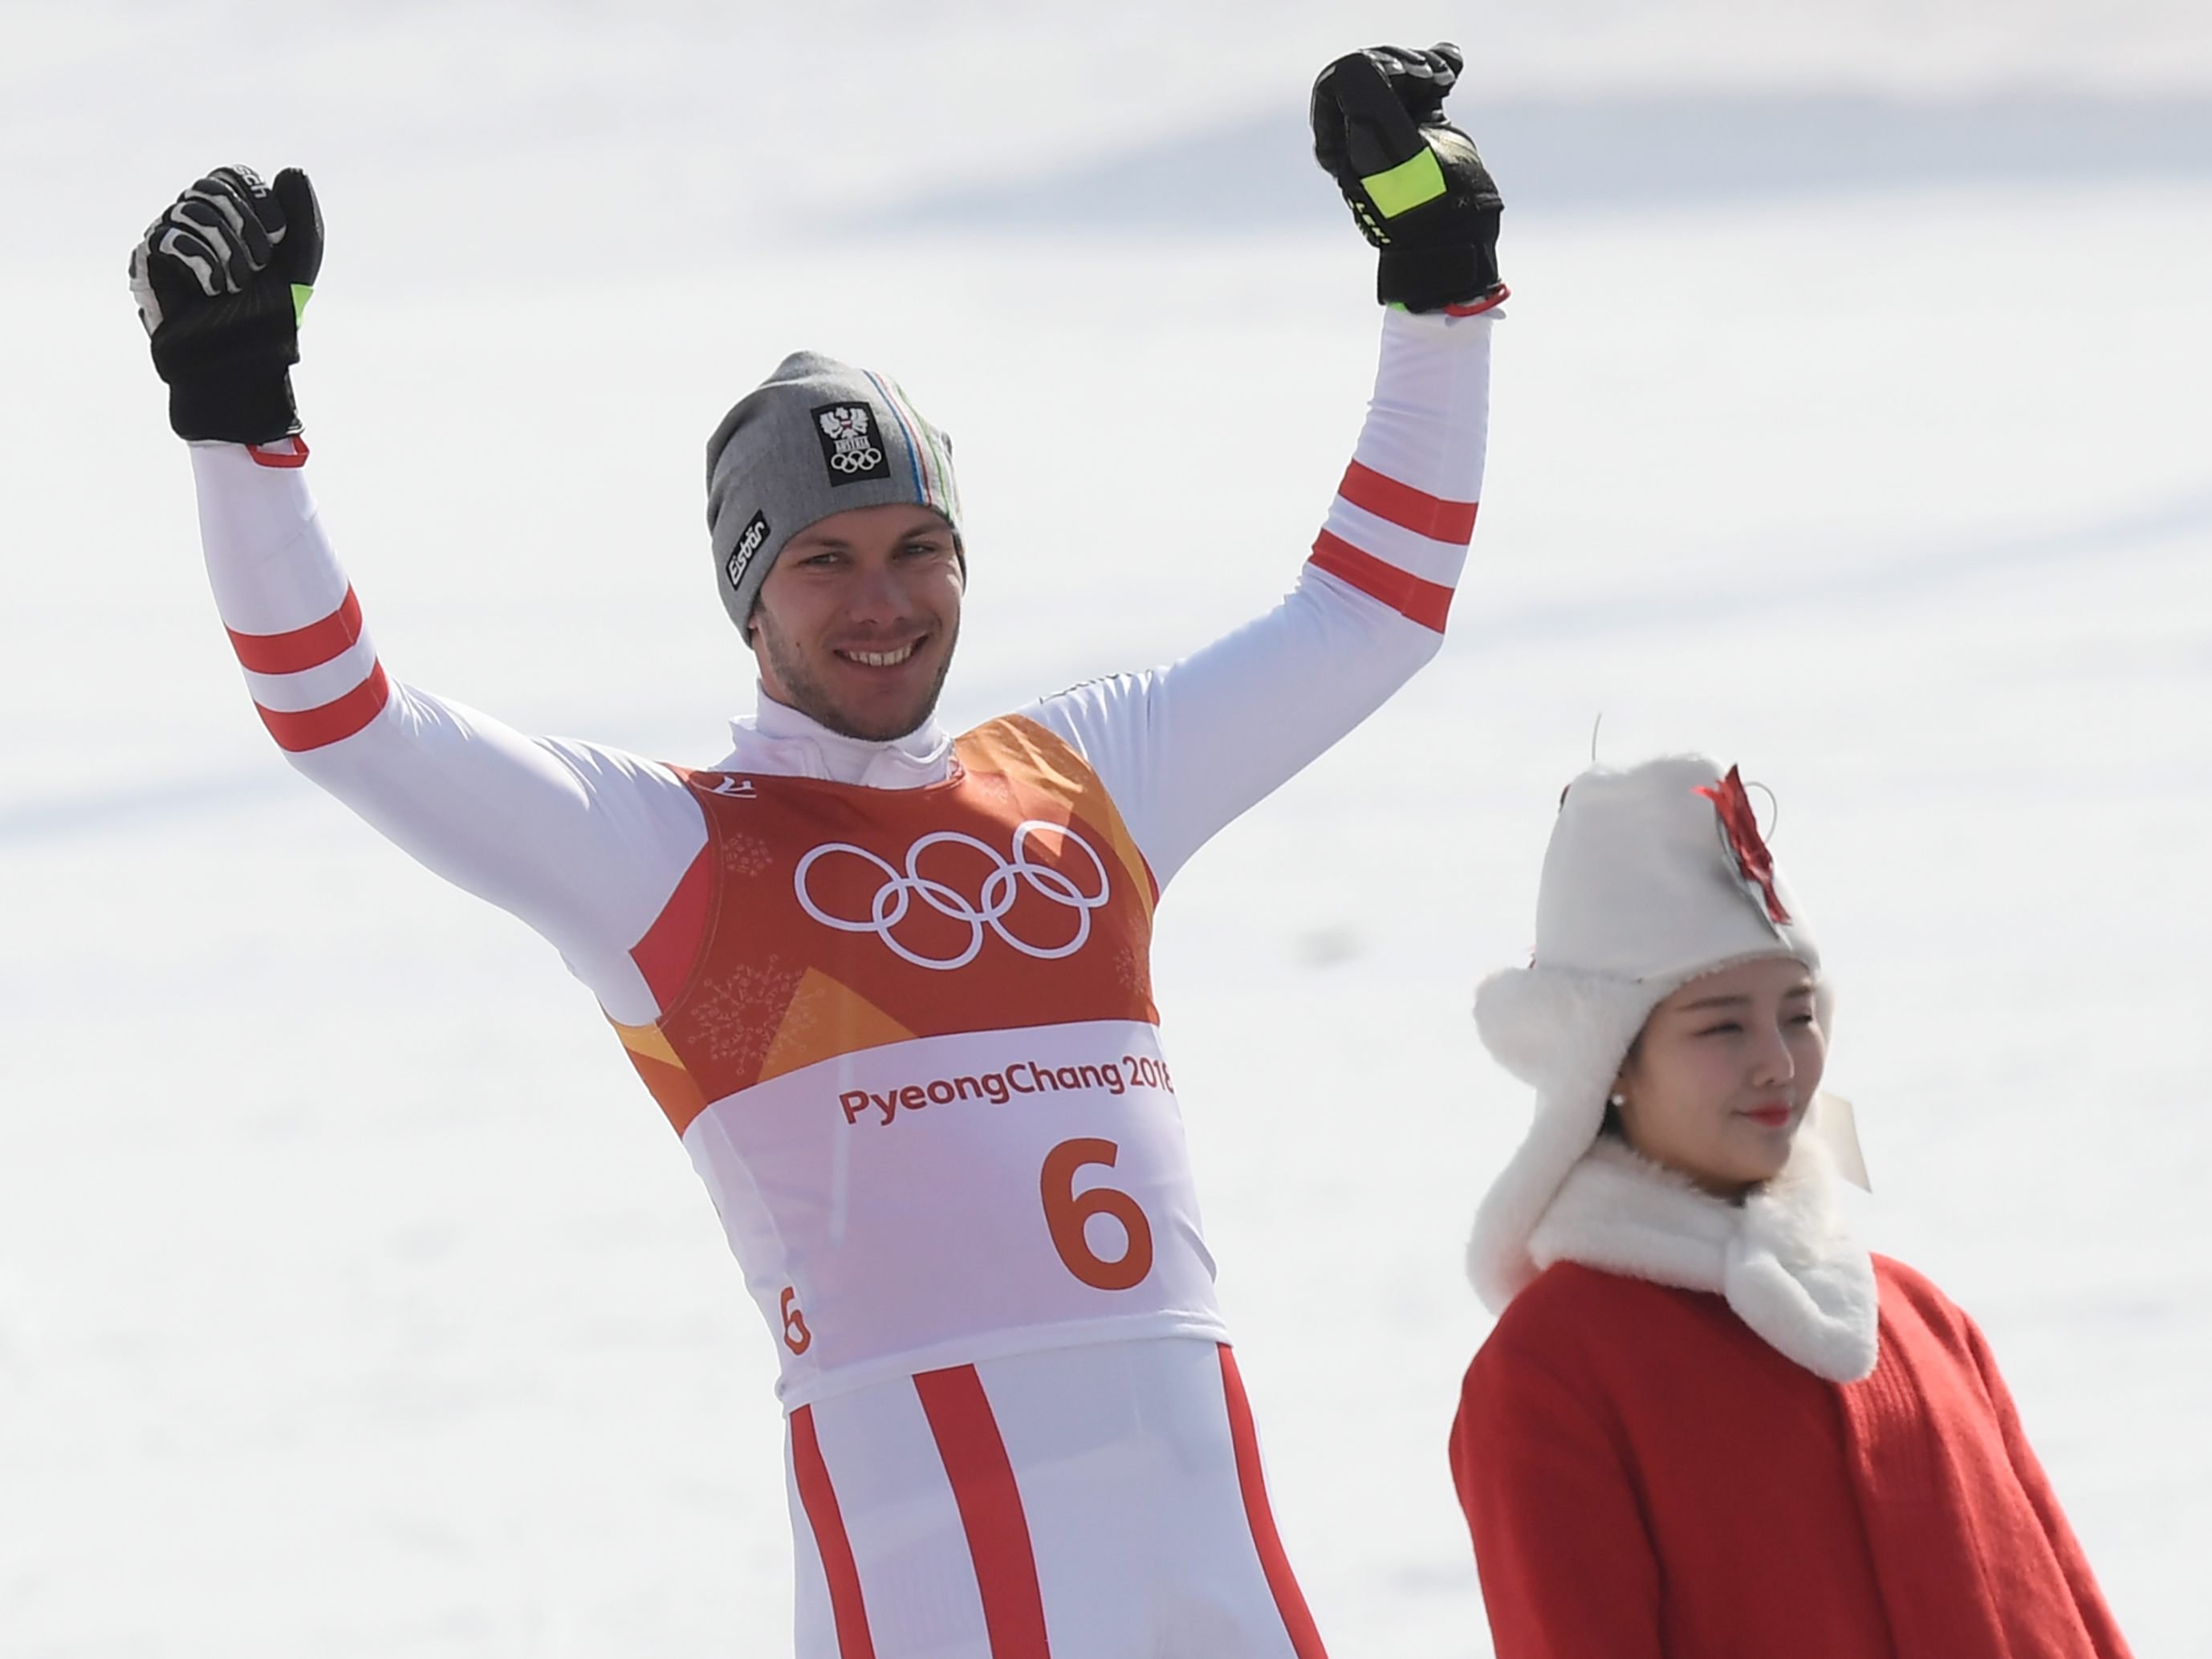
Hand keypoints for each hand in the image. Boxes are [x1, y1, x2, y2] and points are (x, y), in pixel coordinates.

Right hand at [129, 166, 323, 442]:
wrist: (245, 365)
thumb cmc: (270, 320)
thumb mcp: (299, 266)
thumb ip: (303, 218)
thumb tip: (291, 169)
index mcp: (227, 220)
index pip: (231, 176)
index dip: (260, 203)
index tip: (278, 242)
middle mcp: (193, 224)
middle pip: (210, 187)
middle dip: (247, 229)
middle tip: (258, 269)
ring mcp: (167, 241)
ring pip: (190, 208)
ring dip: (228, 252)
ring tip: (234, 286)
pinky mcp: (147, 264)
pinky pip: (170, 237)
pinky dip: (204, 265)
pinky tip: (211, 292)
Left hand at [1311, 43, 1504, 312]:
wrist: (1456, 235)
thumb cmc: (1418, 201)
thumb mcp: (1384, 144)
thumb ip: (1366, 94)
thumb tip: (1362, 61)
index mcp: (1339, 144)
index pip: (1338, 81)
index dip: (1370, 67)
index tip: (1401, 79)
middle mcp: (1361, 137)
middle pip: (1369, 71)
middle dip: (1401, 64)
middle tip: (1426, 77)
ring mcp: (1394, 132)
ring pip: (1399, 75)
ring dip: (1423, 65)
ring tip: (1442, 79)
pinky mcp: (1425, 130)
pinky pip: (1424, 86)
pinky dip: (1439, 69)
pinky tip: (1452, 70)